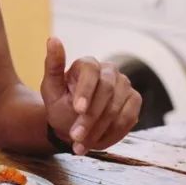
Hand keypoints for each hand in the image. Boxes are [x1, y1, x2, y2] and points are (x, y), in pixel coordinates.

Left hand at [39, 37, 141, 154]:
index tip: (77, 109)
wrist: (72, 124)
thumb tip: (53, 39)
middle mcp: (109, 70)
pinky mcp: (134, 101)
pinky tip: (96, 143)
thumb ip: (52, 65)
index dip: (85, 90)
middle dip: (90, 117)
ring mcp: (124, 85)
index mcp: (88, 64)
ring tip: (80, 145)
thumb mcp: (51, 88)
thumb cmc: (60, 104)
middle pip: (106, 91)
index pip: (91, 70)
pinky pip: (128, 118)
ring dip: (98, 129)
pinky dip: (112, 133)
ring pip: (117, 107)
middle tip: (75, 136)